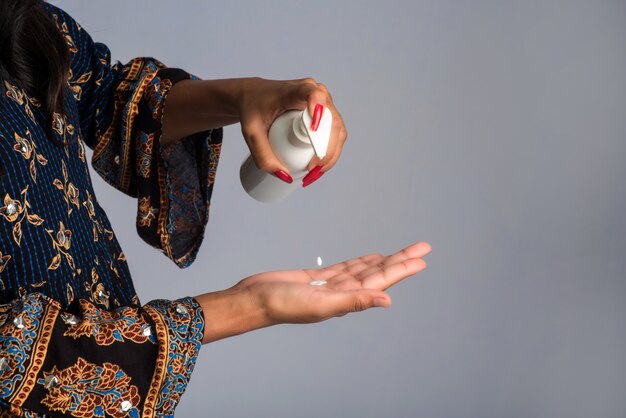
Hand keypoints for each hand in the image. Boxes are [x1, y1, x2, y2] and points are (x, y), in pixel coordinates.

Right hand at [237, 241, 430, 324]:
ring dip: (384, 260)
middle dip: (401, 260)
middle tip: (422, 247)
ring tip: (403, 251)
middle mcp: (344, 292)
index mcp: (347, 299)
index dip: (402, 269)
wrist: (255, 300)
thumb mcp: (321, 303)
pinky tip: (371, 258)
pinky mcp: (318, 277)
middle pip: (379, 273)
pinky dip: (361, 262)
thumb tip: (387, 302)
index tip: (421, 259)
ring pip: (365, 269)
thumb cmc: (283, 305)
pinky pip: (347, 268)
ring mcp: (331, 285)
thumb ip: (354, 301)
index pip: (382, 282)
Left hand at [238, 77, 346, 183]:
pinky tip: (320, 167)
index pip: (313, 94)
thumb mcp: (251, 132)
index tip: (313, 128)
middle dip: (326, 150)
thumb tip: (286, 176)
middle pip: (332, 122)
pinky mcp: (325, 114)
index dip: (318, 109)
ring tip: (312, 173)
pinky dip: (330, 153)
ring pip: (337, 131)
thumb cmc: (252, 108)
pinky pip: (335, 134)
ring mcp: (324, 103)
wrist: (253, 97)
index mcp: (295, 90)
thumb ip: (262, 155)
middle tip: (309, 170)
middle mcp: (316, 92)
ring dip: (330, 155)